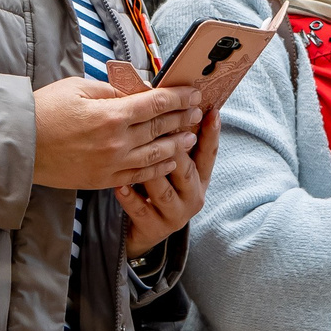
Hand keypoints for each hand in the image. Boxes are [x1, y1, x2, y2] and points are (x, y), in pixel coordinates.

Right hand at [32, 78, 204, 191]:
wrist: (19, 145)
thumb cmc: (45, 110)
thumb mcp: (78, 87)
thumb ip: (112, 90)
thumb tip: (137, 92)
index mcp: (111, 114)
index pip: (155, 104)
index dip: (178, 98)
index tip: (193, 92)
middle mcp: (117, 142)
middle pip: (160, 128)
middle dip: (182, 118)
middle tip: (198, 112)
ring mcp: (111, 164)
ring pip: (156, 155)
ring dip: (177, 145)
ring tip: (191, 137)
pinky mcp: (103, 180)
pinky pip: (139, 176)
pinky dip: (157, 168)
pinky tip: (169, 162)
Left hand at [119, 109, 219, 255]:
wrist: (142, 230)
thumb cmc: (154, 188)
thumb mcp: (170, 165)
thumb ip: (172, 141)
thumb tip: (166, 100)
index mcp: (199, 177)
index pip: (209, 152)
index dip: (211, 133)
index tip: (211, 111)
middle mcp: (193, 196)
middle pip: (187, 170)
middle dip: (176, 148)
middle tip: (165, 126)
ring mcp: (176, 215)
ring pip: (163, 191)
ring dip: (151, 173)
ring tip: (137, 155)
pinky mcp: (156, 228)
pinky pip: (141, 210)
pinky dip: (130, 198)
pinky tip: (119, 185)